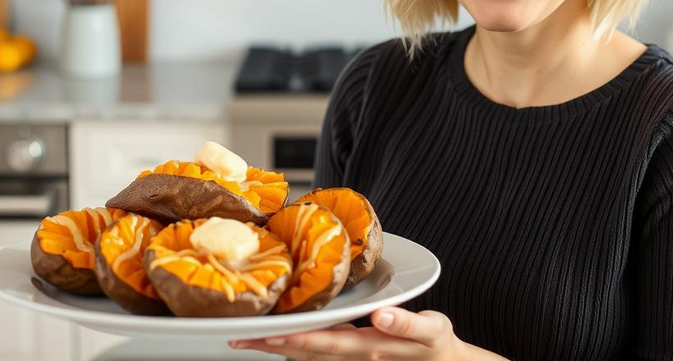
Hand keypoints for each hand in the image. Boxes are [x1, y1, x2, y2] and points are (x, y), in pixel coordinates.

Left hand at [228, 307, 466, 359]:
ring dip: (275, 349)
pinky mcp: (351, 359)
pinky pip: (316, 356)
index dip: (294, 338)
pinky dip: (295, 348)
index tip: (267, 332)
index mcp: (369, 347)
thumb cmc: (436, 344)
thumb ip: (407, 324)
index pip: (324, 342)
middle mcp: (354, 359)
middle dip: (270, 346)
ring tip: (245, 338)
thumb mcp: (432, 330)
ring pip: (305, 357)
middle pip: (305, 353)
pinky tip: (276, 340)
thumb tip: (381, 315)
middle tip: (235, 337)